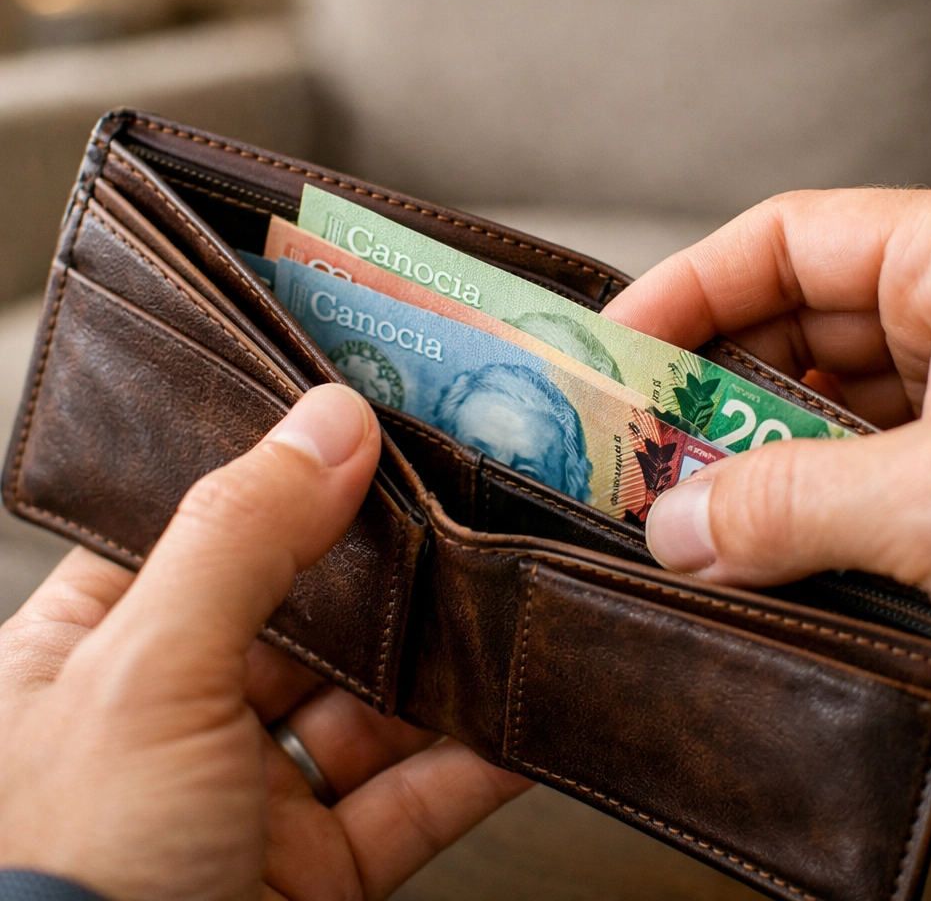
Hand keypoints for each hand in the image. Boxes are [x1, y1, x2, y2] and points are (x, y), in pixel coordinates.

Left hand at [0, 384, 526, 900]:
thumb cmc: (65, 875)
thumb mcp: (146, 674)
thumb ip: (242, 539)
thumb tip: (330, 420)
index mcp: (95, 651)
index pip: (200, 529)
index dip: (282, 476)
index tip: (364, 427)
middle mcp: (176, 716)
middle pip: (308, 614)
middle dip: (389, 572)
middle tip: (462, 506)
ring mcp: (251, 797)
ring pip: (373, 705)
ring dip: (444, 665)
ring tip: (508, 601)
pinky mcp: (318, 871)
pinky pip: (413, 799)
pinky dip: (473, 762)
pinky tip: (520, 717)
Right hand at [603, 186, 930, 747]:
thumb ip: (793, 503)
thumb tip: (673, 529)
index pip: (784, 244)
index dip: (685, 288)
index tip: (608, 349)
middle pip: (780, 335)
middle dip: (697, 392)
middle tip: (620, 452)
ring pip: (802, 424)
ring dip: (732, 469)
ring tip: (662, 518)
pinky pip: (837, 499)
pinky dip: (780, 528)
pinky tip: (733, 565)